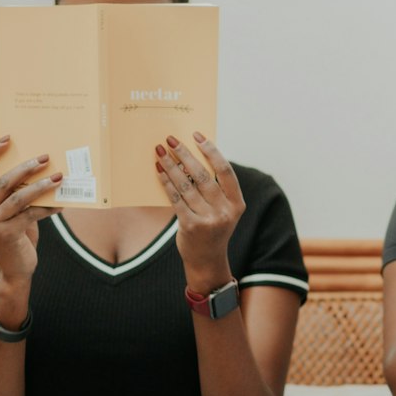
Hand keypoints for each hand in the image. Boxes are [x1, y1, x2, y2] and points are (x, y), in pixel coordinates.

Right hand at [0, 136, 62, 284]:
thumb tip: (40, 168)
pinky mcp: (5, 234)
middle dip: (26, 167)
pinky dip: (48, 207)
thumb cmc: (17, 235)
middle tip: (45, 157)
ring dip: (41, 185)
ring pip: (18, 197)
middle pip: (3, 180)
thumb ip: (15, 194)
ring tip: (58, 177)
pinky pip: (31, 214)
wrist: (15, 270)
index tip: (8, 138)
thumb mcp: (11, 212)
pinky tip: (62, 203)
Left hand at [156, 133, 244, 292]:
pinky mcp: (191, 226)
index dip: (211, 151)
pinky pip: (176, 198)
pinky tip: (159, 171)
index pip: (225, 170)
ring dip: (171, 166)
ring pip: (186, 185)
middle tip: (171, 140)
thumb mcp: (222, 209)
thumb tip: (189, 156)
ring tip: (160, 152)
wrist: (207, 260)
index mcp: (236, 203)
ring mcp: (208, 220)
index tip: (197, 136)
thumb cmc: (212, 228)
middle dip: (185, 154)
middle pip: (203, 175)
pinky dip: (166, 182)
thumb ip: (214, 188)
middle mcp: (225, 211)